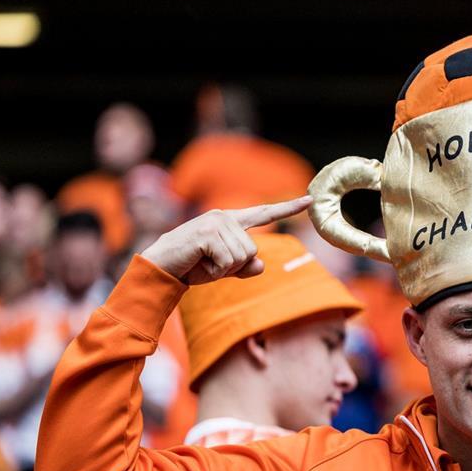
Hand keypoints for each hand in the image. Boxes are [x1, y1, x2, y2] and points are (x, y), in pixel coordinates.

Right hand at [141, 196, 312, 284]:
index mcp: (232, 221)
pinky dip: (215, 270)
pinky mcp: (207, 233)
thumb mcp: (226, 269)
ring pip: (242, 257)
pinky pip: (228, 261)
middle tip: (210, 262)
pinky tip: (199, 262)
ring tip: (204, 261)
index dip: (288, 208)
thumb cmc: (194, 266)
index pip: (265, 213)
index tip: (310, 200)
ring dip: (224, 268)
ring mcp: (216, 223)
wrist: (162, 267)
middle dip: (234, 266)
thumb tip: (261, 266)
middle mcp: (225, 217)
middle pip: (252, 251)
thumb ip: (246, 267)